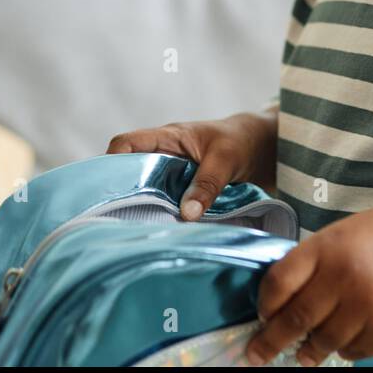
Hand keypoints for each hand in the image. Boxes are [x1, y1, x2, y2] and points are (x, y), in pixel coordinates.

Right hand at [106, 110, 276, 219]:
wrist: (264, 147)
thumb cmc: (241, 142)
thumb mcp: (226, 160)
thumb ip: (207, 185)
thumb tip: (186, 214)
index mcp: (168, 138)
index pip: (126, 143)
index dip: (112, 162)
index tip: (109, 190)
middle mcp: (163, 155)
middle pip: (128, 171)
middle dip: (122, 194)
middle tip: (118, 222)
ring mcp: (171, 174)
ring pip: (145, 190)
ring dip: (143, 209)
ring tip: (137, 233)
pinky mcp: (182, 191)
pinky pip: (164, 203)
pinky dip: (162, 216)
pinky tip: (162, 234)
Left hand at [244, 199, 372, 365]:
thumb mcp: (344, 233)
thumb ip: (313, 263)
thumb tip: (280, 303)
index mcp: (328, 247)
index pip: (279, 284)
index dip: (264, 305)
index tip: (261, 317)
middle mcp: (346, 277)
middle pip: (295, 320)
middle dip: (270, 342)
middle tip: (256, 355)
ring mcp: (370, 306)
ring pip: (324, 342)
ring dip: (312, 349)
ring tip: (308, 350)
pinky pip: (355, 352)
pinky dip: (347, 349)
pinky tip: (351, 335)